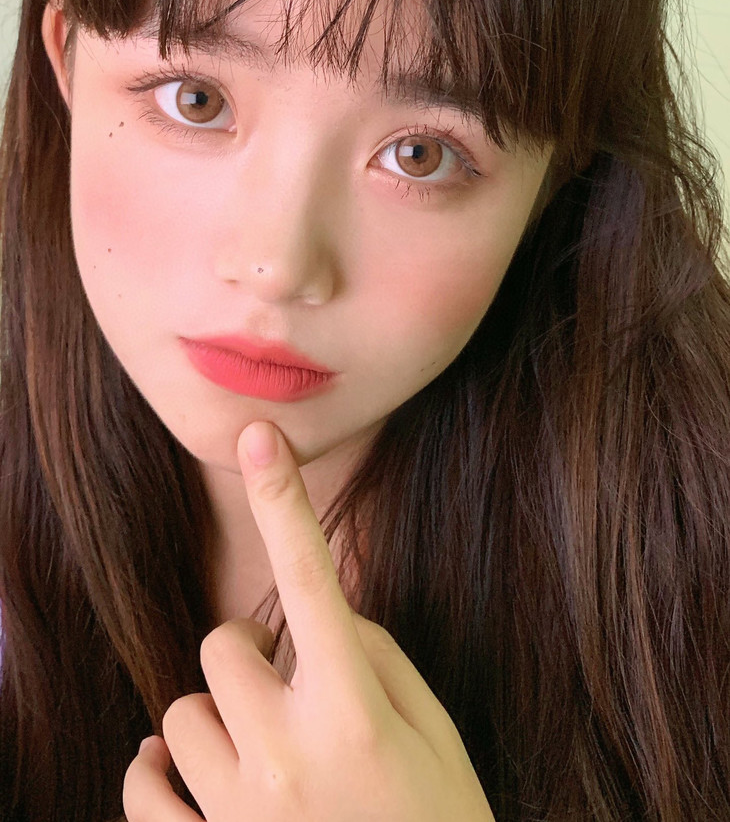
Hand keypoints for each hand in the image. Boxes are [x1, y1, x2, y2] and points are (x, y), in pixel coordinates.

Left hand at [123, 420, 494, 820]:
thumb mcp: (432, 732)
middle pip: (221, 646)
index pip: (312, 577)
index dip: (285, 499)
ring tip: (258, 756)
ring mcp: (236, 812)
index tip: (258, 435)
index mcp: (353, 709)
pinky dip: (156, 771)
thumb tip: (326, 608)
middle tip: (288, 694)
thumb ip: (375, 655)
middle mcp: (286, 752)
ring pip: (179, 713)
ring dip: (214, 719)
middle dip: (250, 658)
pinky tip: (187, 778)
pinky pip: (141, 784)